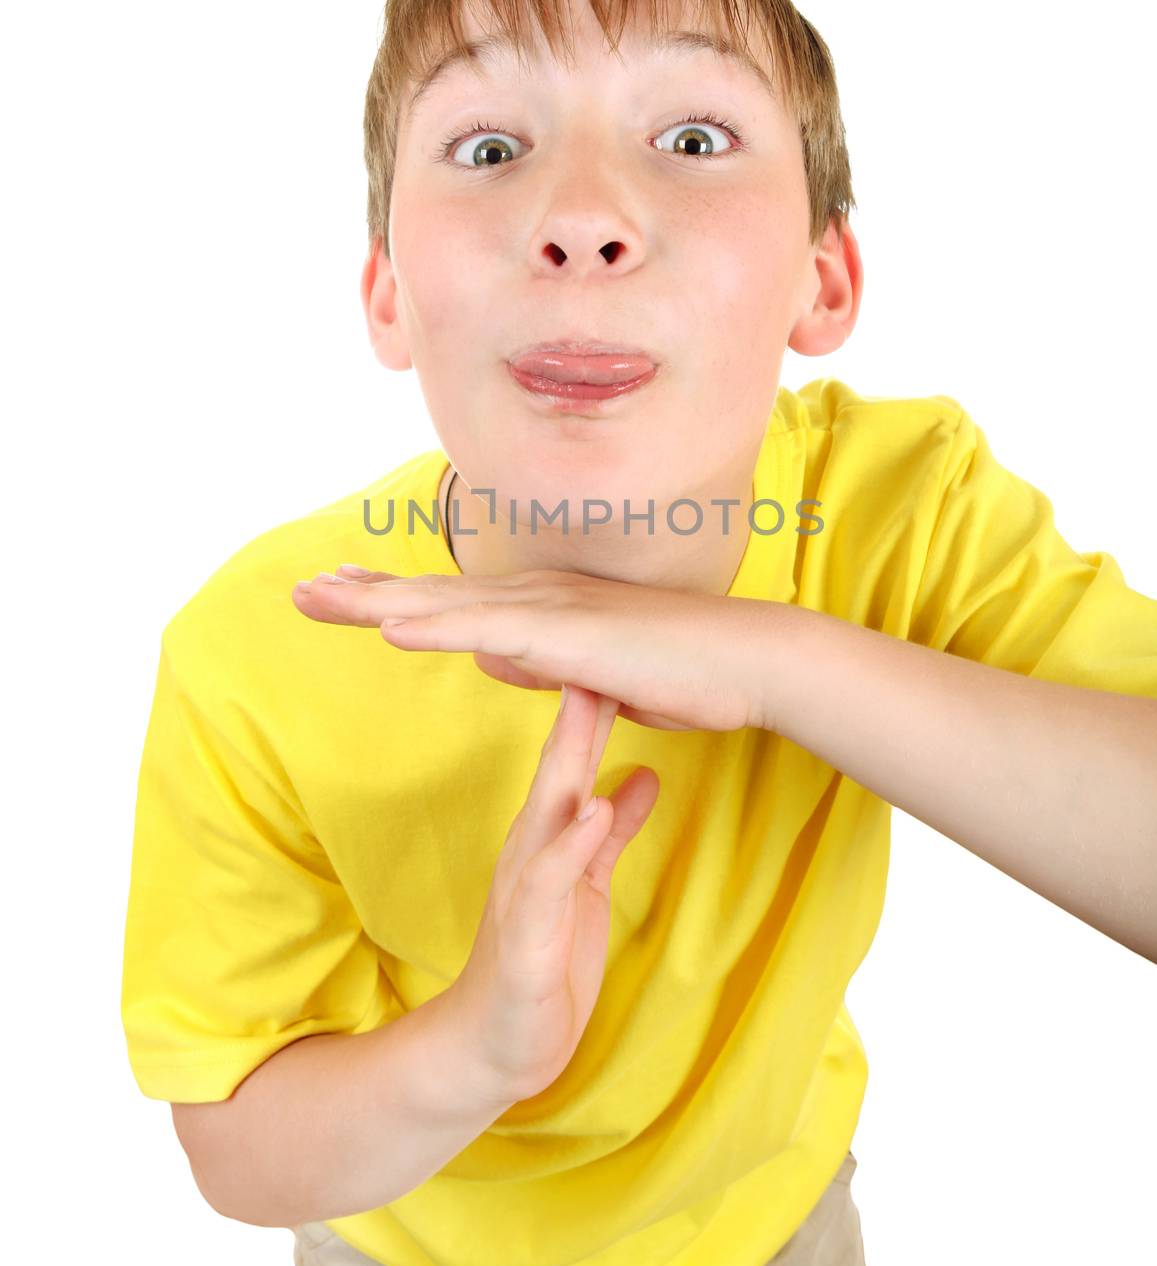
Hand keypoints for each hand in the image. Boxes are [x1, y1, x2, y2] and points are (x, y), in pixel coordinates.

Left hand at [292, 566, 772, 732]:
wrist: (746, 661)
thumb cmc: (680, 670)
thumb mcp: (592, 675)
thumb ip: (540, 664)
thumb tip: (494, 660)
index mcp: (542, 609)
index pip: (452, 602)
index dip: (393, 597)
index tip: (343, 592)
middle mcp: (537, 598)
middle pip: (433, 595)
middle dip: (363, 592)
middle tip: (302, 589)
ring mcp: (551, 611)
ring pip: (446, 605)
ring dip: (377, 601)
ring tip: (319, 597)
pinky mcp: (569, 636)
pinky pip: (488, 631)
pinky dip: (434, 626)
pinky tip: (388, 628)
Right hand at [445, 682, 658, 1105]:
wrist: (492, 1049)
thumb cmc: (544, 962)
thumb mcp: (589, 886)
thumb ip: (612, 832)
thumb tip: (645, 776)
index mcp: (547, 837)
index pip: (571, 757)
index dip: (595, 701)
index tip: (624, 646)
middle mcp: (531, 851)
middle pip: (557, 766)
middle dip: (579, 707)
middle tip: (599, 643)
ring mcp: (525, 892)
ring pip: (548, 812)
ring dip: (570, 760)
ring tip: (595, 708)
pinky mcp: (528, 938)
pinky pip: (549, 883)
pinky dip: (571, 845)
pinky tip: (594, 814)